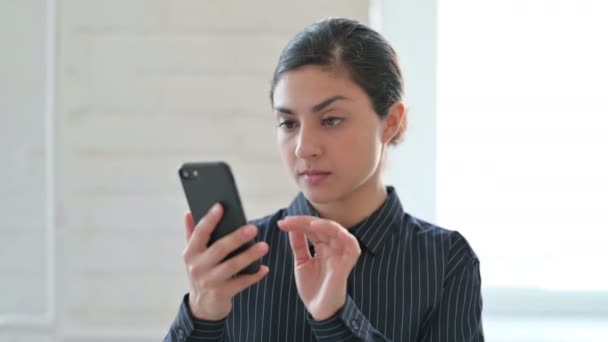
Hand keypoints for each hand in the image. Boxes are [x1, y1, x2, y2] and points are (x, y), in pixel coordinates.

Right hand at [182, 204, 268, 320]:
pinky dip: (253, 276)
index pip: (200, 233)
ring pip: (232, 266)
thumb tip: (188, 212)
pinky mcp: (221, 294)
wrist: (202, 306)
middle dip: (236, 238)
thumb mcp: (194, 255)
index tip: (221, 206)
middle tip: (253, 228)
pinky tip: (264, 269)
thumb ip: (192, 233)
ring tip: (264, 246)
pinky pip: (241, 283)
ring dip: (249, 256)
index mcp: (191, 252)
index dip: (210, 219)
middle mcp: (197, 267)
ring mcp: (208, 281)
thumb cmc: (202, 272)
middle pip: (219, 249)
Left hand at [277, 216, 360, 319]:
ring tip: (308, 224)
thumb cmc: (312, 287)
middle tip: (288, 222)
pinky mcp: (346, 264)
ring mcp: (341, 255)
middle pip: (323, 227)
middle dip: (305, 222)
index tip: (282, 223)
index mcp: (324, 247)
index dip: (299, 223)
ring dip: (324, 225)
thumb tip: (291, 227)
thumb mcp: (301, 262)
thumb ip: (299, 245)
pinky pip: (352, 247)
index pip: (313, 229)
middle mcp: (334, 248)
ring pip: (337, 231)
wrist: (318, 310)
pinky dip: (344, 237)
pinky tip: (327, 230)